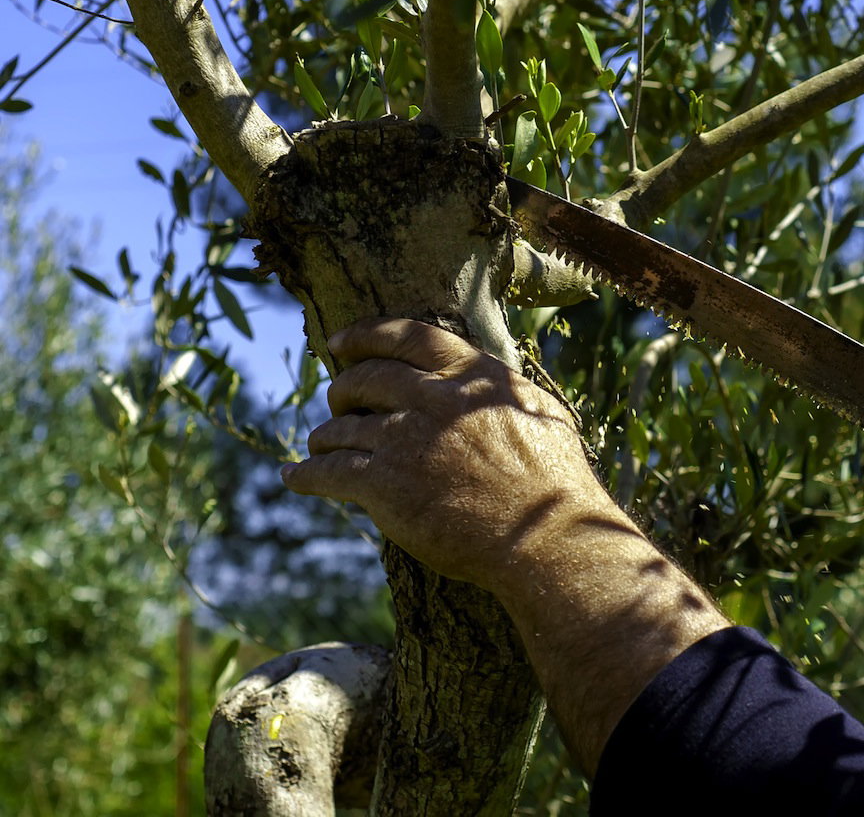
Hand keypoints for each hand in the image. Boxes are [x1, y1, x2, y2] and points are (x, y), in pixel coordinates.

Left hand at [283, 317, 728, 769]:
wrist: (547, 540)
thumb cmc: (557, 485)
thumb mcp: (543, 415)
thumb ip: (507, 391)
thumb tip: (492, 378)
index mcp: (473, 376)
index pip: (408, 335)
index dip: (366, 334)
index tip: (339, 341)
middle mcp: (435, 399)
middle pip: (365, 377)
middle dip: (343, 389)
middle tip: (337, 402)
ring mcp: (406, 440)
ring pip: (341, 427)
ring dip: (325, 436)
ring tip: (321, 446)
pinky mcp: (385, 485)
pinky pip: (327, 471)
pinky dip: (306, 473)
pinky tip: (296, 477)